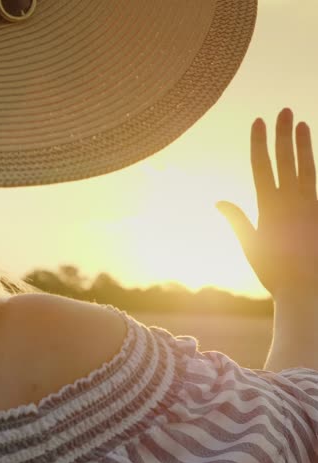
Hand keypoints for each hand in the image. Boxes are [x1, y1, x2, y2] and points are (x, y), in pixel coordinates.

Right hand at [216, 108, 317, 299]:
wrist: (308, 289)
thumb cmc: (273, 270)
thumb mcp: (250, 244)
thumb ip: (237, 219)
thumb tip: (219, 200)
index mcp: (270, 207)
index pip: (262, 166)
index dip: (260, 142)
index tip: (259, 121)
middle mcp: (292, 201)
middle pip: (287, 160)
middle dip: (283, 134)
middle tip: (284, 110)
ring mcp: (310, 206)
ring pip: (307, 168)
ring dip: (304, 145)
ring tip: (303, 125)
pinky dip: (313, 169)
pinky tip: (312, 159)